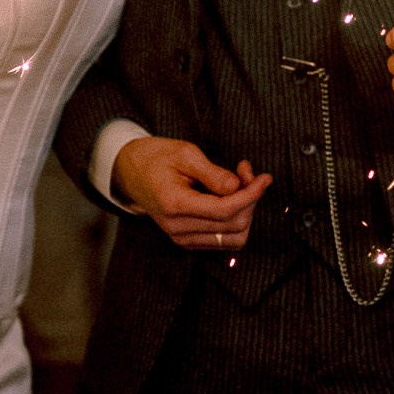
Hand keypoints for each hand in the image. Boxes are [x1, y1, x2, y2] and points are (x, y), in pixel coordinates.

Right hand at [113, 137, 272, 251]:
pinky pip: (224, 240)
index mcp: (174, 204)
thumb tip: (239, 187)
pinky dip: (236, 220)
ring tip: (239, 185)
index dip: (251, 194)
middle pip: (234, 225)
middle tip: (247, 172)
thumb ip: (214, 173)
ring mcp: (182, 237)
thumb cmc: (157, 157)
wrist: (130, 172)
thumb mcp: (185, 153)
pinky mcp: (188, 240)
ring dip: (246, 212)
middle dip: (250, 199)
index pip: (225, 210)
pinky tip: (230, 198)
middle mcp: (178, 227)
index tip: (264, 177)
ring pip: (233, 238)